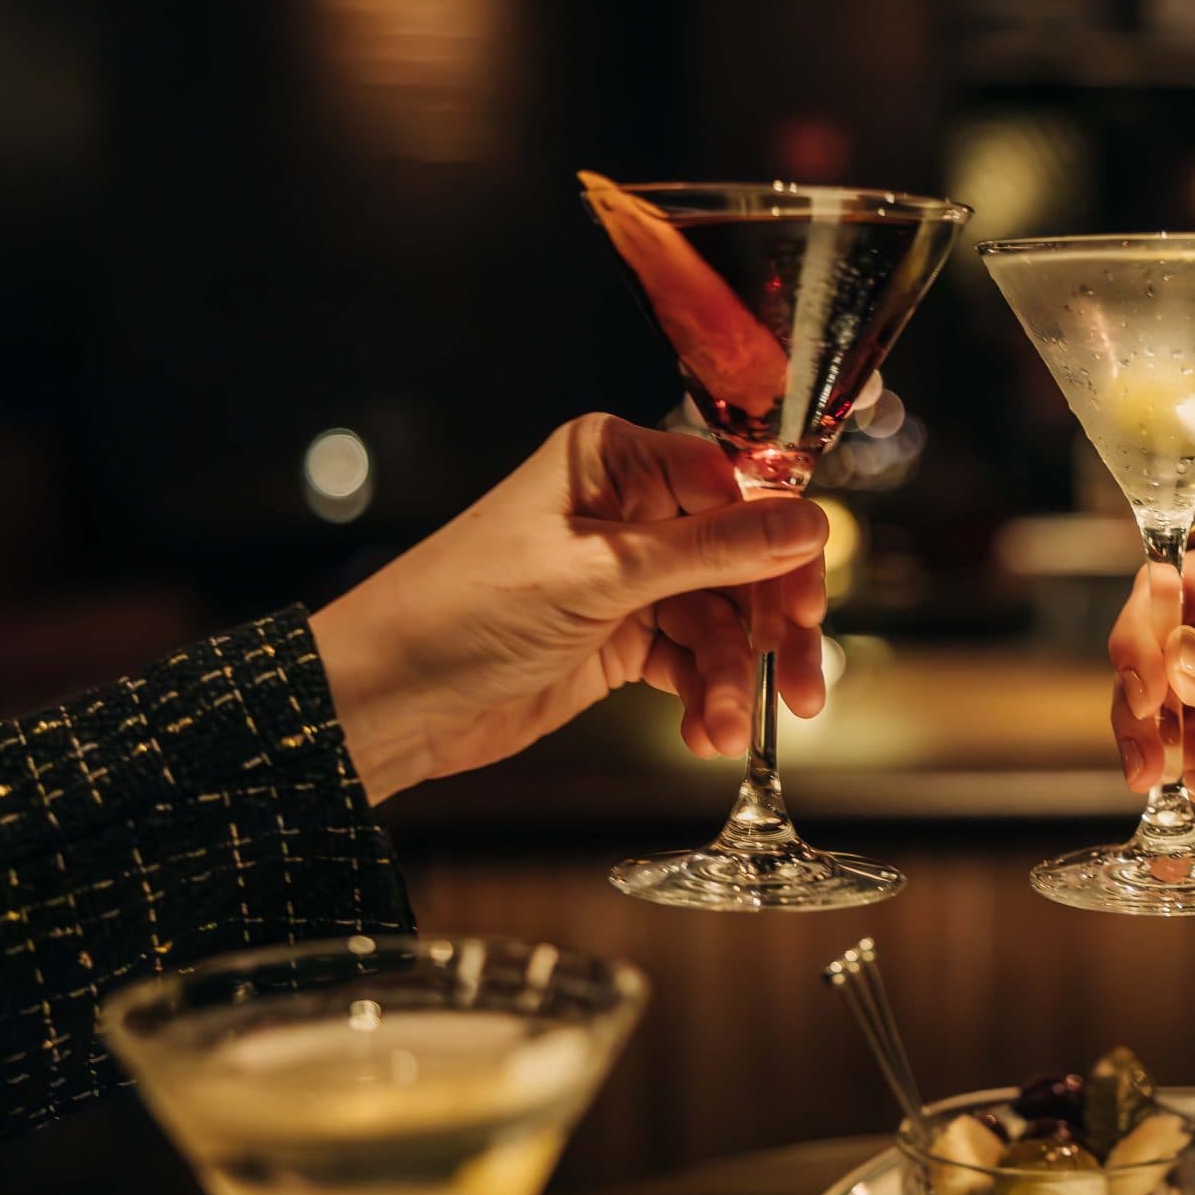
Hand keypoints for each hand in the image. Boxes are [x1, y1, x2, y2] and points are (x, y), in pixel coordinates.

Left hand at [310, 415, 829, 802]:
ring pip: (722, 620)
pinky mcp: (620, 638)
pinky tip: (707, 733)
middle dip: (772, 623)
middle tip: (802, 682)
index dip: (779, 546)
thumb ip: (712, 551)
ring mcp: (626, 578)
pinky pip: (691, 661)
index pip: (734, 487)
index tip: (808, 603)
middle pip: (742, 557)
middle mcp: (628, 511)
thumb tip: (808, 521)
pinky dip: (706, 697)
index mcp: (614, 461)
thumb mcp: (599, 576)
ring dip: (735, 678)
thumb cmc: (462, 610)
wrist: (387, 700)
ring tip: (729, 729)